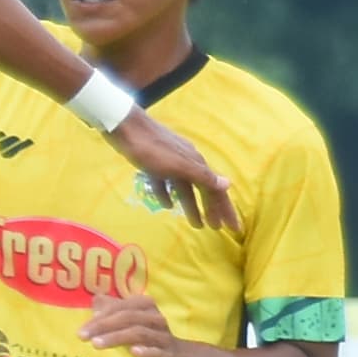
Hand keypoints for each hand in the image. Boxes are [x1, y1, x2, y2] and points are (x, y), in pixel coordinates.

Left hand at [84, 278, 204, 356]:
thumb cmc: (150, 341)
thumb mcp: (130, 326)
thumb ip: (114, 312)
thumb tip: (95, 299)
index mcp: (146, 308)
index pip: (121, 306)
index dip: (101, 315)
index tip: (82, 329)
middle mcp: (155, 319)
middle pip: (128, 317)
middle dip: (103, 325)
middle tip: (82, 336)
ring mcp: (164, 337)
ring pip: (140, 333)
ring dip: (116, 337)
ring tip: (96, 344)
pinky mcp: (171, 356)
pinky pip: (159, 351)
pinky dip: (147, 351)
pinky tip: (134, 353)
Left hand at [110, 108, 237, 232]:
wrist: (124, 127)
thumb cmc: (152, 148)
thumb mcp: (178, 165)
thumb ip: (202, 175)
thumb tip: (228, 184)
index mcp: (196, 163)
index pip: (216, 190)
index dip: (226, 209)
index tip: (233, 228)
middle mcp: (187, 162)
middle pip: (204, 189)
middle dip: (212, 209)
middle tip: (217, 229)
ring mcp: (170, 161)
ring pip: (185, 188)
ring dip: (191, 206)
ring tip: (196, 225)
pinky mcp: (153, 162)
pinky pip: (165, 182)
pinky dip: (167, 194)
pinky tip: (166, 205)